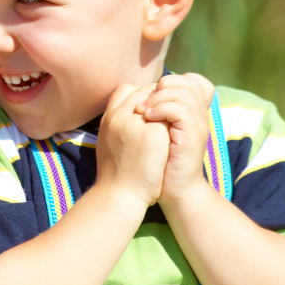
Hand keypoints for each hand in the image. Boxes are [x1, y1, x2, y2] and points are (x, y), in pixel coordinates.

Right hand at [95, 84, 169, 206]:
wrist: (119, 195)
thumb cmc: (116, 172)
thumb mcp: (109, 141)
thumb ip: (118, 123)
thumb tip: (134, 112)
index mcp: (109, 117)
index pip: (126, 89)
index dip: (143, 95)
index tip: (152, 107)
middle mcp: (120, 116)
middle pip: (145, 92)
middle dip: (159, 98)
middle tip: (168, 113)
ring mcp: (136, 124)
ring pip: (159, 102)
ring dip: (166, 111)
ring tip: (172, 125)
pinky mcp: (153, 135)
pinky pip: (169, 118)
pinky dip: (173, 124)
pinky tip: (176, 136)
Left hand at [137, 73, 214, 206]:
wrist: (172, 190)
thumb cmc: (160, 161)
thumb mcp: (158, 131)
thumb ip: (156, 111)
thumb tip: (140, 92)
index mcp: (193, 112)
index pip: (192, 80)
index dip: (171, 81)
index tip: (151, 96)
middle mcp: (199, 116)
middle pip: (189, 82)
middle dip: (163, 86)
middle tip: (145, 102)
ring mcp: (198, 125)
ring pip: (184, 93)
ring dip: (159, 97)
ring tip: (144, 111)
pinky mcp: (194, 136)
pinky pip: (181, 110)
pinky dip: (161, 109)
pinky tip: (148, 118)